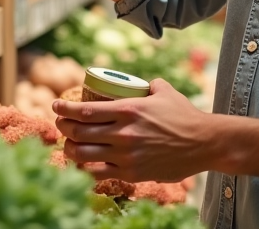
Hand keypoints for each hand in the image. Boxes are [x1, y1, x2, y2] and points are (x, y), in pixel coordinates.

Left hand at [53, 79, 210, 183]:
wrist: (203, 143)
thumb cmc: (184, 115)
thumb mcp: (164, 91)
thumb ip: (147, 85)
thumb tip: (137, 83)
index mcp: (128, 109)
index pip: (85, 110)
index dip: (64, 109)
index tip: (55, 106)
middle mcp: (123, 133)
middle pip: (78, 133)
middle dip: (63, 128)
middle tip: (60, 124)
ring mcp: (126, 155)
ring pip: (83, 155)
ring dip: (69, 149)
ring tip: (68, 145)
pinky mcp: (132, 173)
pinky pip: (99, 174)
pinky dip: (85, 169)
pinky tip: (82, 164)